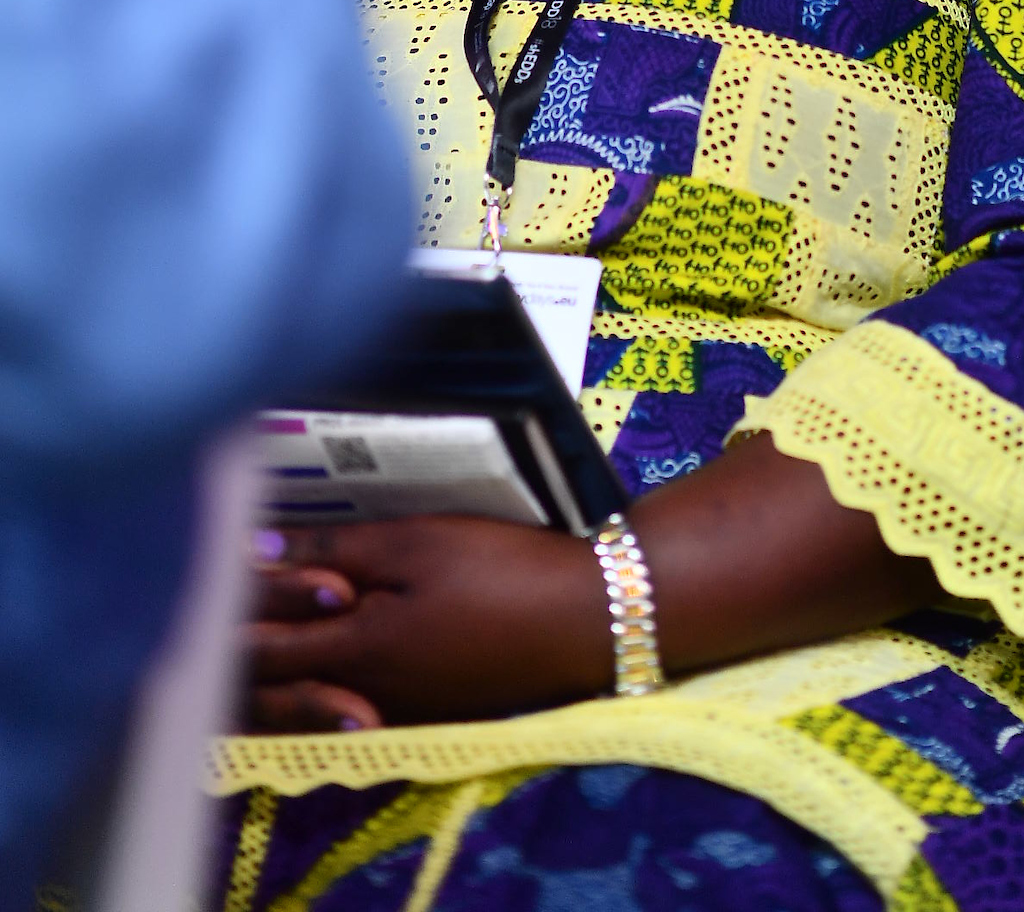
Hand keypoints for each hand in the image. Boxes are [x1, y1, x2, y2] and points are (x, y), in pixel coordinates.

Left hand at [244, 517, 609, 730]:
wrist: (585, 622)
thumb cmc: (500, 570)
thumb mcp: (416, 542)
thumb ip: (332, 550)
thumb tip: (253, 551)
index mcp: (354, 652)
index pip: (258, 647)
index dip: (223, 611)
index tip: (208, 567)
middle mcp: (361, 695)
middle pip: (271, 692)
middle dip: (237, 651)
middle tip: (221, 602)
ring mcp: (394, 711)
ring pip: (306, 702)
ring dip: (277, 668)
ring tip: (266, 622)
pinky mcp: (424, 711)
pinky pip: (346, 706)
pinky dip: (319, 681)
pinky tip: (328, 647)